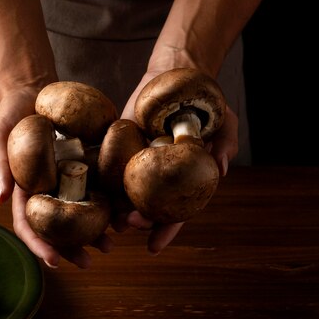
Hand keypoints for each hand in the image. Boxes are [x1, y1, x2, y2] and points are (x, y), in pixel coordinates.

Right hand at [0, 87, 112, 268]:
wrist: (34, 91)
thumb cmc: (11, 115)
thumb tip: (0, 200)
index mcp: (24, 191)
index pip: (29, 225)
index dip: (40, 245)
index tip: (53, 262)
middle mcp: (47, 191)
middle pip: (57, 228)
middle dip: (71, 248)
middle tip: (88, 263)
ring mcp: (67, 180)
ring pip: (81, 213)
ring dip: (94, 232)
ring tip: (109, 245)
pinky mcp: (87, 165)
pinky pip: (99, 187)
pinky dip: (110, 202)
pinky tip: (122, 213)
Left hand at [118, 70, 238, 254]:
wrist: (175, 72)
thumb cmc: (204, 100)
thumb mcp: (222, 119)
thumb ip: (225, 142)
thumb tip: (222, 168)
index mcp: (184, 179)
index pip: (175, 212)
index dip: (165, 230)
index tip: (153, 246)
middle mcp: (159, 177)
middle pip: (147, 207)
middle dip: (138, 220)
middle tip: (128, 224)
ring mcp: (138, 163)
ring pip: (125, 194)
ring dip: (116, 209)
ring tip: (107, 220)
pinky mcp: (119, 147)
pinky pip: (109, 170)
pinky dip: (102, 184)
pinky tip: (94, 195)